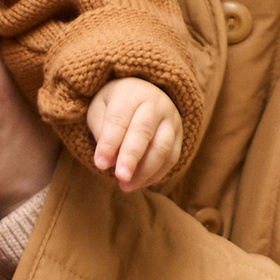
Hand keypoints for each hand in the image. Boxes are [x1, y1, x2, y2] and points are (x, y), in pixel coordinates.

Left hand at [86, 76, 182, 191]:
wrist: (144, 93)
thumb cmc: (115, 105)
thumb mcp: (99, 108)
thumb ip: (101, 130)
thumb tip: (109, 159)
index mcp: (130, 93)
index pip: (118, 119)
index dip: (109, 143)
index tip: (100, 164)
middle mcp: (154, 103)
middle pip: (143, 131)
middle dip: (131, 157)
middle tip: (120, 177)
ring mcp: (170, 120)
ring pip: (162, 147)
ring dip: (144, 171)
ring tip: (125, 186)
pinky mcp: (179, 136)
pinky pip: (171, 158)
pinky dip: (155, 174)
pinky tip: (138, 183)